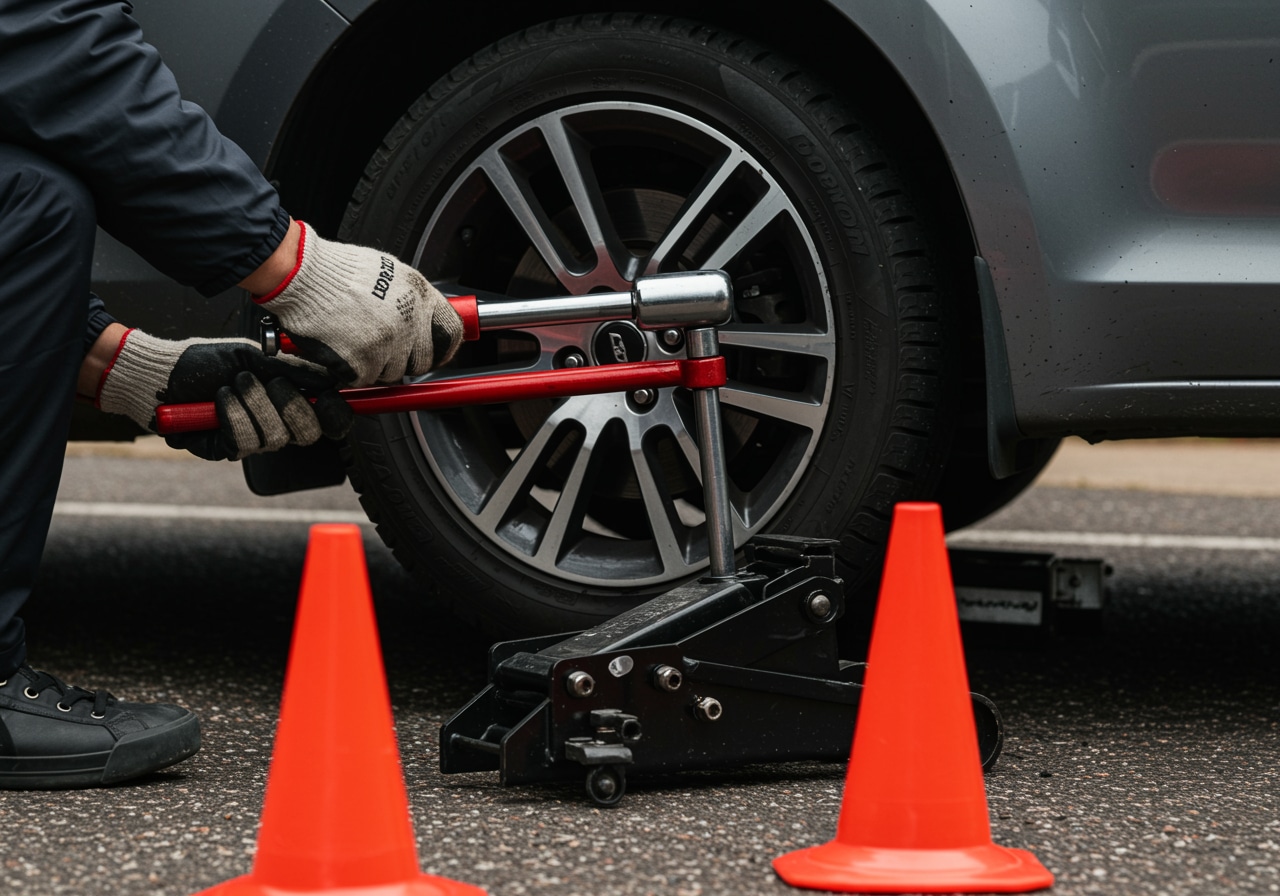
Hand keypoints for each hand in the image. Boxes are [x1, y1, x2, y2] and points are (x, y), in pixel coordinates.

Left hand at [94, 329, 352, 460]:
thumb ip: (293, 370)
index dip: (335, 414)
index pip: (326, 420)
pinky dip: (233, 415)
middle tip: (271, 381)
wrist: (165, 372)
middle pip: (307, 435)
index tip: (328, 397)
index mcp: (287, 402)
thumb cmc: (207, 362)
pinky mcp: (225, 450)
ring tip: (235, 383)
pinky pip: (243, 442)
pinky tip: (220, 399)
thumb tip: (329, 380)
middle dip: (292, 405)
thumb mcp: (254, 358)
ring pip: (274, 437)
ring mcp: (251, 440)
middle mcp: (274, 425)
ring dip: (254, 403)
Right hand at [252, 222, 463, 385]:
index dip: (444, 347)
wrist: (302, 274)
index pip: (451, 333)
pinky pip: (365, 378)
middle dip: (406, 360)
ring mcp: (386, 343)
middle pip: (422, 361)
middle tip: (384, 348)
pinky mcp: (362, 361)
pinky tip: (342, 346)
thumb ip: (413, 299)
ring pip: (392, 372)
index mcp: (419, 296)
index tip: (437, 352)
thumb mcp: (391, 272)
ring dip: (376, 364)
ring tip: (356, 339)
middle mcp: (408, 321)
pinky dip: (352, 370)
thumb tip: (428, 321)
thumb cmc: (339, 270)